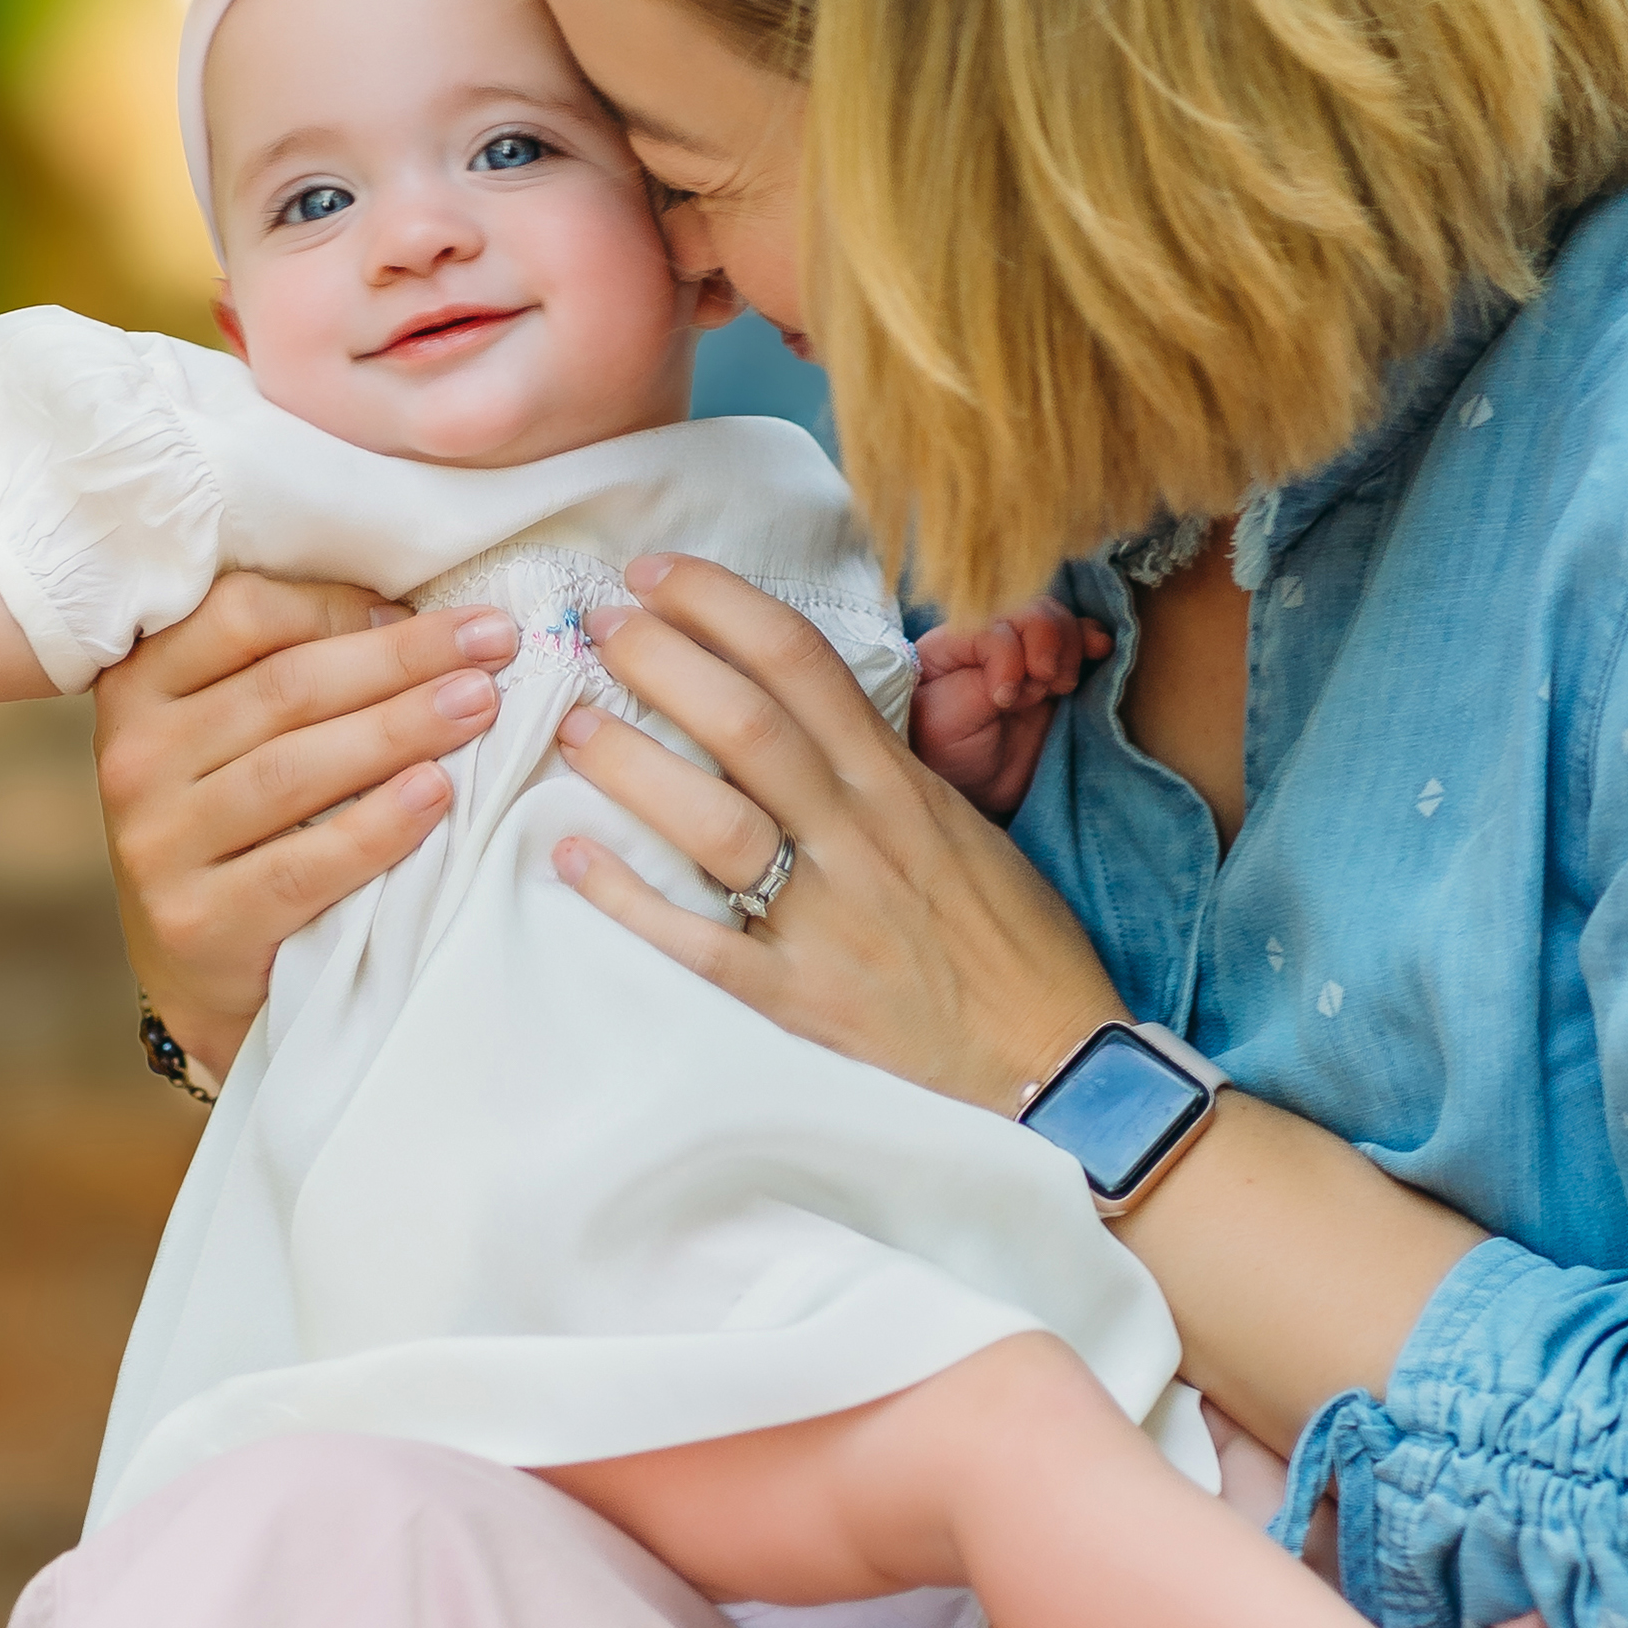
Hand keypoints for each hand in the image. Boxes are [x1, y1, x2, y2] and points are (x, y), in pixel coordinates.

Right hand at [95, 575, 518, 1080]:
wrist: (199, 969)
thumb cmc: (239, 823)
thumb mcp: (233, 732)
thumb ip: (288, 668)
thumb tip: (403, 615)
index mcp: (140, 687)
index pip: (242, 616)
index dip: (341, 605)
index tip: (430, 610)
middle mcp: (134, 759)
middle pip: (284, 689)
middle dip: (401, 659)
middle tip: (491, 643)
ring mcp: (158, 844)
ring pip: (294, 768)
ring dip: (401, 729)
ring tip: (479, 706)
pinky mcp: (199, 921)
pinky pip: (303, 864)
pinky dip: (378, 826)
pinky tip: (437, 793)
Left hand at [550, 554, 1123, 1109]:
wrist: (1057, 1053)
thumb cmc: (1002, 928)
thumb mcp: (950, 816)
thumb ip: (869, 758)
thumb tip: (783, 698)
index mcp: (895, 780)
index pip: (801, 661)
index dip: (718, 604)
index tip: (653, 574)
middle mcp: (858, 834)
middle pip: (746, 723)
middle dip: (660, 660)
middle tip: (595, 627)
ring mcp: (826, 917)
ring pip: (716, 823)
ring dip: (633, 768)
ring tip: (573, 729)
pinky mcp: (798, 997)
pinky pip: (701, 943)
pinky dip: (630, 900)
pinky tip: (570, 859)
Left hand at [911, 598, 1112, 818]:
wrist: (977, 788)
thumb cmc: (947, 754)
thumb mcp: (945, 723)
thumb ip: (977, 688)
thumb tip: (1022, 669)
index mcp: (950, 643)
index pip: (989, 623)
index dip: (1007, 654)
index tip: (1004, 699)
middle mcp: (989, 637)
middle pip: (1028, 610)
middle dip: (1045, 643)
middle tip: (1043, 687)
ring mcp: (1025, 651)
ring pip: (1057, 619)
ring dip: (1068, 647)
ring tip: (1059, 687)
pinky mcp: (1055, 669)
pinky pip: (1080, 637)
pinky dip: (1092, 639)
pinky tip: (1099, 650)